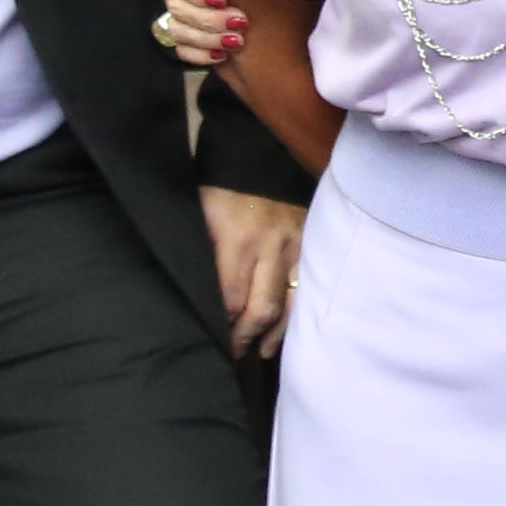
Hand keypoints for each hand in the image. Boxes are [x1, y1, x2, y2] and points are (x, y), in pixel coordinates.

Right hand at [149, 0, 246, 64]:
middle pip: (177, 8)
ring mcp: (184, 14)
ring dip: (208, 39)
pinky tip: (222, 56)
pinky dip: (201, 55)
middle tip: (241, 22)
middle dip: (208, 19)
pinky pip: (183, 51)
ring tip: (238, 42)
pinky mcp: (192, 37)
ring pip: (180, 31)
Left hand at [202, 185, 302, 355]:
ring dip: (273, 333)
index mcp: (238, 239)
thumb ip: (202, 253)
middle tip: (233, 353)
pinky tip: (286, 327)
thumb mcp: (198, 213)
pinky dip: (295, 312)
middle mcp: (271, 247)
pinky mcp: (310, 244)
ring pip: (288, 304)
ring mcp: (295, 247)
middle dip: (245, 336)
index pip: (230, 298)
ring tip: (261, 351)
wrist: (260, 151)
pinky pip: (305, 288)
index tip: (212, 338)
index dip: (222, 324)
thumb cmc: (220, 185)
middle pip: (261, 309)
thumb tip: (196, 294)